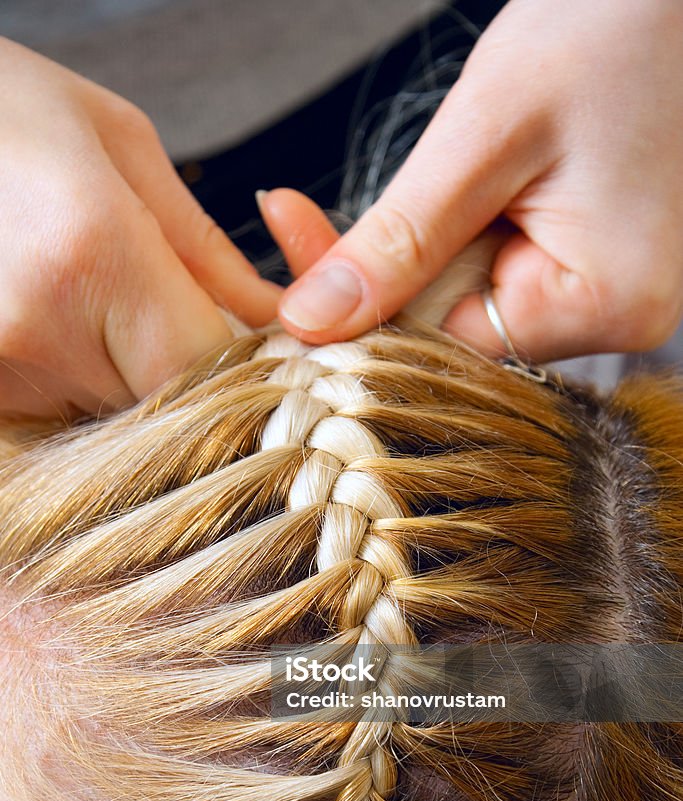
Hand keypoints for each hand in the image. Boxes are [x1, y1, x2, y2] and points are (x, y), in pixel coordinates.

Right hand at [0, 38, 279, 416]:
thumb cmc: (1, 108)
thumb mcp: (117, 143)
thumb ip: (203, 246)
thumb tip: (270, 316)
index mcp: (90, 250)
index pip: (207, 362)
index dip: (235, 357)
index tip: (233, 331)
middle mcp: (34, 325)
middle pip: (159, 398)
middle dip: (177, 366)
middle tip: (152, 301)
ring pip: (104, 411)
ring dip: (115, 371)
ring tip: (81, 292)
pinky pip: (50, 412)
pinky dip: (64, 378)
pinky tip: (46, 313)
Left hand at [276, 0, 682, 360]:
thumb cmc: (608, 33)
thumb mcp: (483, 139)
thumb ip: (396, 242)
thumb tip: (310, 321)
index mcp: (608, 304)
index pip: (450, 345)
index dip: (371, 306)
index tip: (295, 254)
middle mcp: (620, 319)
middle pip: (460, 328)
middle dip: (394, 267)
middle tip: (310, 212)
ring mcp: (610, 296)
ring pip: (473, 299)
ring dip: (431, 242)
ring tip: (458, 167)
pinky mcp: (595, 268)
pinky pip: (499, 272)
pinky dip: (463, 232)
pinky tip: (476, 181)